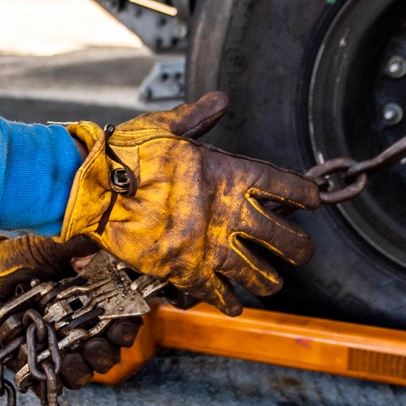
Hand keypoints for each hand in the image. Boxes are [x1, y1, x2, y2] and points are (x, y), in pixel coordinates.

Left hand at [0, 235, 142, 385]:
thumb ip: (78, 247)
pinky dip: (51, 378)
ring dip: (84, 369)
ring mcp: (55, 347)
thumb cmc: (15, 259)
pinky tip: (48, 367)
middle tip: (98, 343)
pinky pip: (49, 381)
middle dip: (107, 352)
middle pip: (106, 351)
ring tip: (77, 357)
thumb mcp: (49, 246)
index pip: (121, 318)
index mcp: (88, 300)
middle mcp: (76, 326)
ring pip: (81, 371)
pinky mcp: (33, 362)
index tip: (123, 323)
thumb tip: (106, 241)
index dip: (127, 324)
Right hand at [61, 93, 319, 313]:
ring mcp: (208, 246)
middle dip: (300, 250)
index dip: (306, 195)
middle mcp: (227, 213)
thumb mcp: (166, 126)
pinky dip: (228, 301)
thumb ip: (198, 117)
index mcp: (229, 174)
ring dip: (268, 280)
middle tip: (301, 253)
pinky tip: (233, 304)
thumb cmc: (126, 155)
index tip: (313, 201)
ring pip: (258, 274)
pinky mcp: (184, 270)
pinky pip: (218, 293)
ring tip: (271, 282)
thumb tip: (220, 100)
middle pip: (285, 240)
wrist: (93, 189)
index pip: (286, 187)